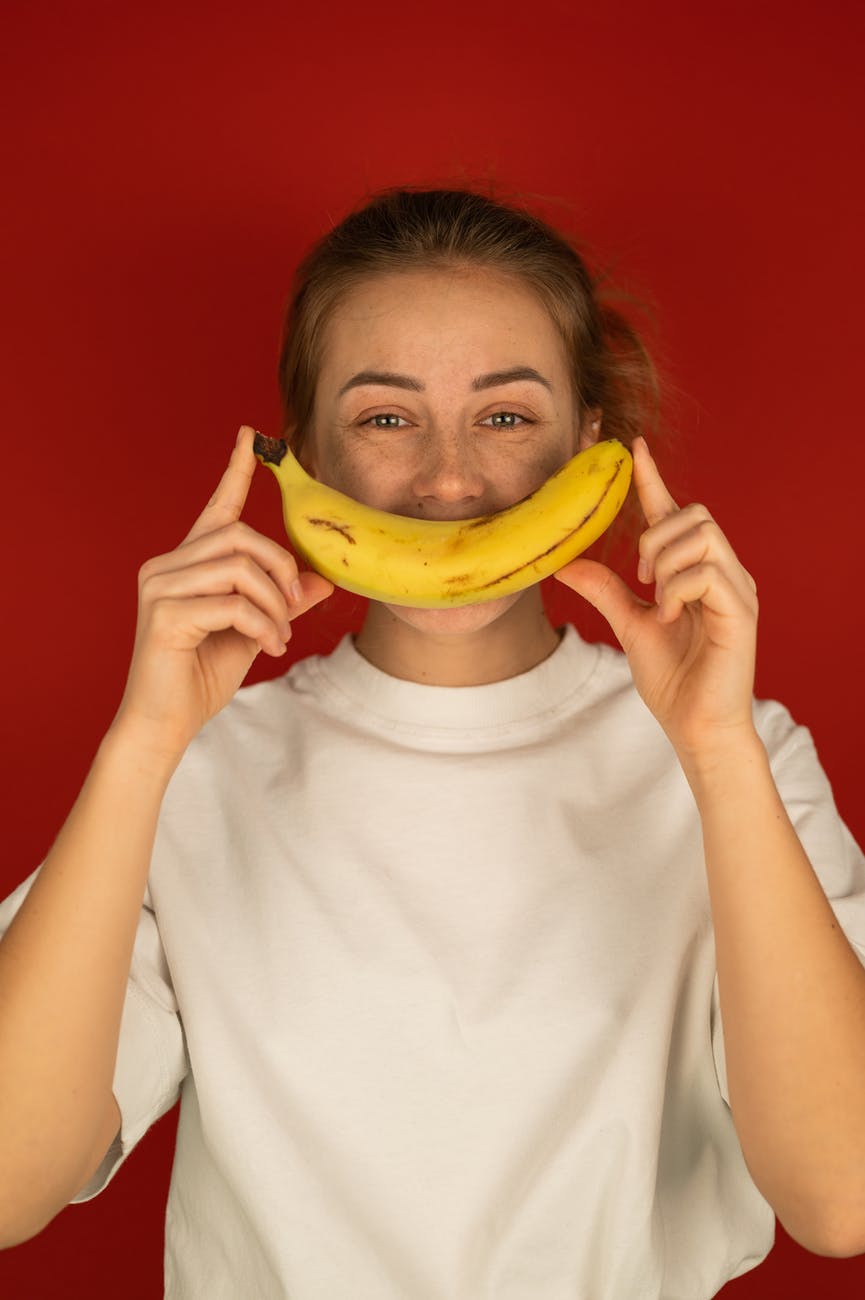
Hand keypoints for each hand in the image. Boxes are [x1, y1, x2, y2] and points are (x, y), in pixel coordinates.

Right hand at [112, 425, 333, 760]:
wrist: (164, 725)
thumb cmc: (199, 677)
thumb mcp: (253, 632)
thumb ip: (281, 603)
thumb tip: (320, 582)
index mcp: (185, 564)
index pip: (217, 508)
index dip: (236, 471)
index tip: (252, 436)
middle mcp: (166, 566)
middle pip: (241, 537)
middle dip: (281, 570)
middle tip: (295, 607)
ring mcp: (160, 587)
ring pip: (241, 568)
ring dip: (275, 604)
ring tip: (280, 636)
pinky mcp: (164, 613)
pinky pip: (233, 603)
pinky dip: (263, 625)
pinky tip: (270, 646)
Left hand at [554, 437, 758, 762]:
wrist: (696, 727)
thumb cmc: (673, 679)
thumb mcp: (629, 625)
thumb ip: (605, 590)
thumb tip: (566, 563)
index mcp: (697, 571)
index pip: (675, 513)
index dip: (653, 479)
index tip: (634, 447)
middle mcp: (723, 572)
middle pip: (693, 513)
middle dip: (655, 538)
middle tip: (642, 579)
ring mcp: (736, 589)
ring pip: (700, 535)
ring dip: (665, 563)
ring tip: (659, 601)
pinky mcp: (741, 610)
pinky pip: (706, 572)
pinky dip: (677, 589)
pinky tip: (671, 614)